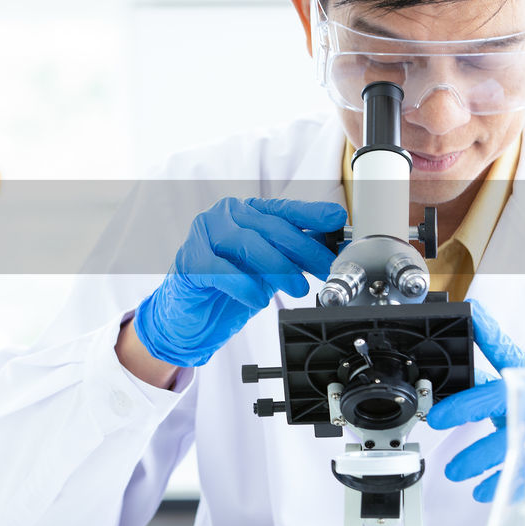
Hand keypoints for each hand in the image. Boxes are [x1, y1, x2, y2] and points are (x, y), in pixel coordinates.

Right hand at [132, 197, 345, 368]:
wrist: (189, 316)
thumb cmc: (227, 288)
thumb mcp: (267, 270)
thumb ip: (292, 255)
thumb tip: (329, 250)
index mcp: (244, 212)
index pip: (282, 209)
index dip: (310, 213)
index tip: (336, 219)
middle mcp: (222, 216)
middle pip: (269, 227)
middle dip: (303, 249)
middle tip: (325, 269)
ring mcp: (202, 235)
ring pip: (247, 243)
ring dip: (278, 267)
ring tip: (299, 288)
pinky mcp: (188, 261)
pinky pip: (220, 270)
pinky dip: (243, 285)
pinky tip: (258, 299)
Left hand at [427, 299, 524, 501]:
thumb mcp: (514, 402)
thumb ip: (485, 389)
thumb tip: (448, 376)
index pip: (508, 351)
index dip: (491, 332)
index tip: (474, 312)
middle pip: (503, 395)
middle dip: (467, 406)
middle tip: (436, 418)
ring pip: (513, 439)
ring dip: (478, 456)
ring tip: (453, 470)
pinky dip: (499, 484)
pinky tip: (480, 491)